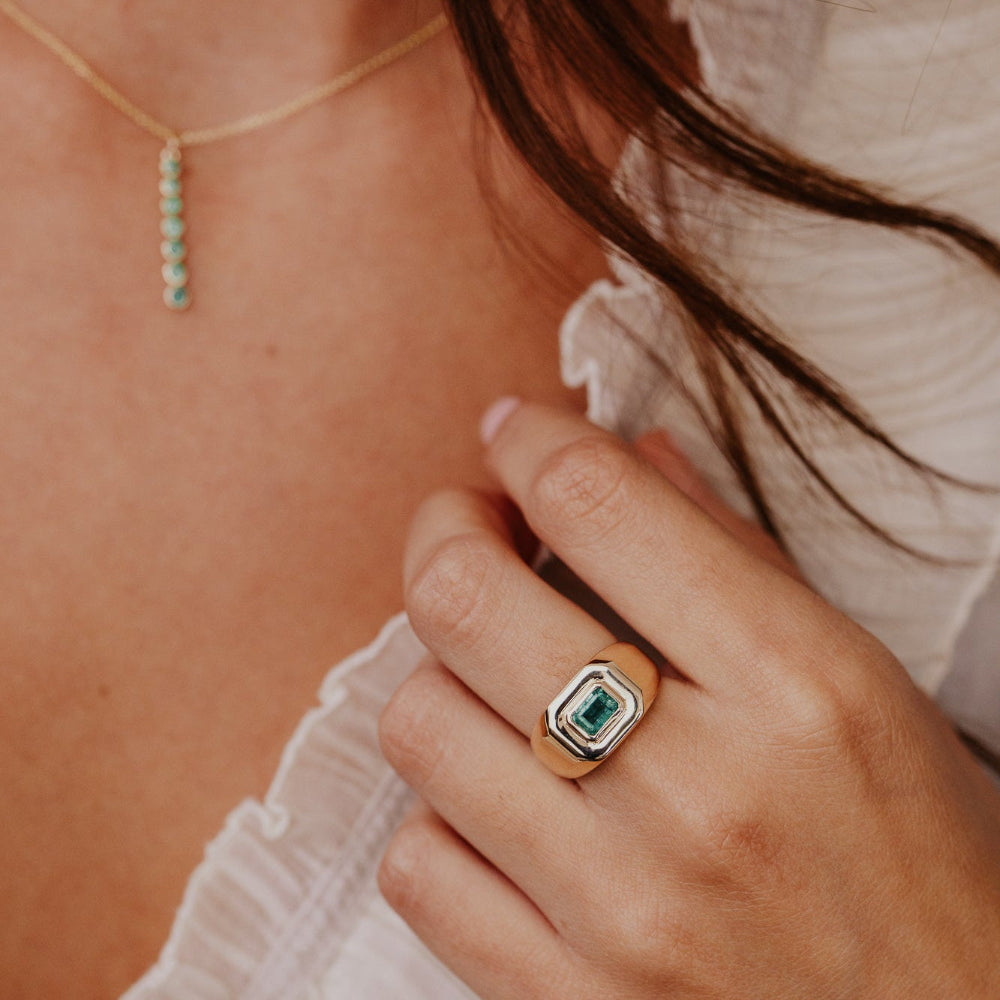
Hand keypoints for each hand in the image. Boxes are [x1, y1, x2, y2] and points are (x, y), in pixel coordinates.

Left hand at [378, 400, 999, 999]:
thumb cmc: (923, 863)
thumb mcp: (863, 686)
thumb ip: (738, 553)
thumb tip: (633, 453)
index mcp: (796, 687)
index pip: (598, 505)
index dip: (531, 441)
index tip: (513, 435)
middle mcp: (699, 791)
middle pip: (464, 601)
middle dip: (445, 531)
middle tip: (469, 528)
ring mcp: (622, 910)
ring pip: (421, 724)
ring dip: (440, 677)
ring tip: (491, 680)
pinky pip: (419, 867)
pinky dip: (440, 817)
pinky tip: (498, 809)